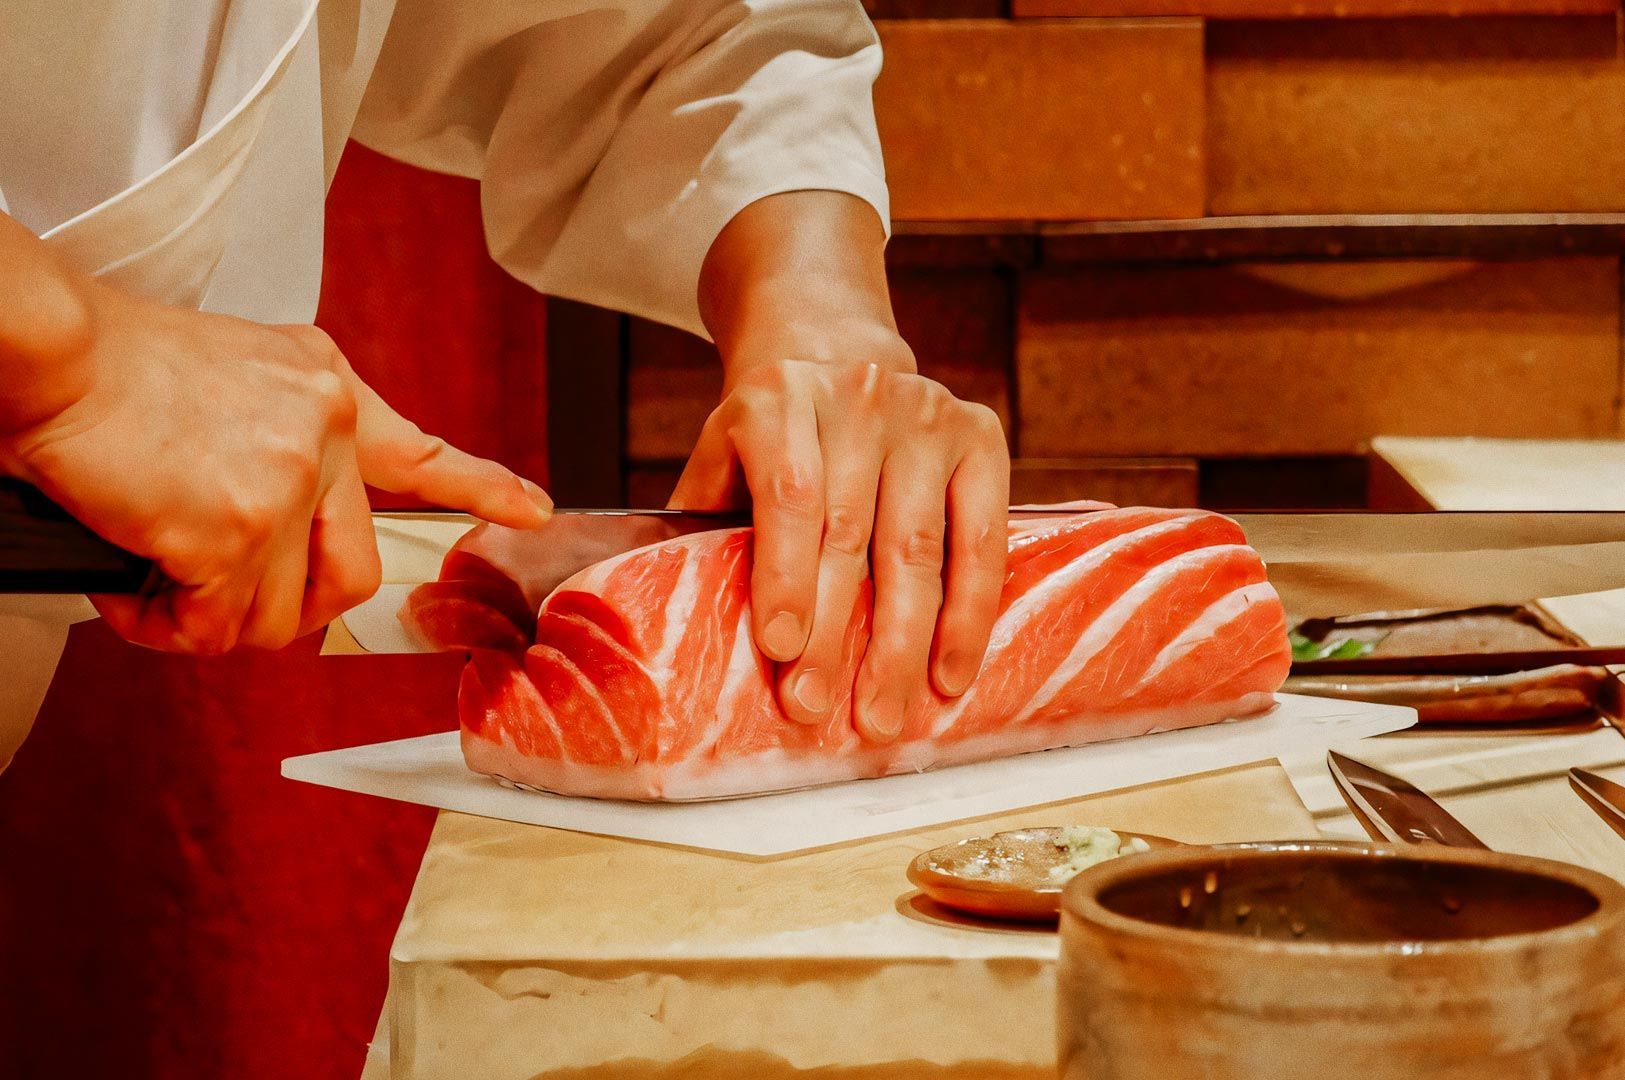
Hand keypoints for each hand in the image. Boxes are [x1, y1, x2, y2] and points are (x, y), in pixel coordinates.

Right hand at [0, 284, 551, 653]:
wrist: (53, 350)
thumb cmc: (114, 364)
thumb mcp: (236, 368)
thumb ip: (282, 426)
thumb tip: (278, 503)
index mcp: (325, 389)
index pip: (419, 453)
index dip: (481, 487)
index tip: (531, 510)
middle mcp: (321, 433)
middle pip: (350, 573)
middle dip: (291, 606)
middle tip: (226, 598)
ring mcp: (284, 484)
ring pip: (277, 613)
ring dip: (212, 618)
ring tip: (156, 581)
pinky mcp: (230, 531)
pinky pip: (213, 626)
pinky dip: (164, 625)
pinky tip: (133, 585)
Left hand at [671, 355, 1008, 741]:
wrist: (841, 355)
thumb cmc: (773, 433)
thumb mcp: (723, 452)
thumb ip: (701, 518)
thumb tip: (671, 616)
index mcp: (779, 399)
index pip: (789, 494)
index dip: (786, 574)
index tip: (780, 648)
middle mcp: (857, 398)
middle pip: (849, 532)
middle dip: (836, 633)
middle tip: (816, 708)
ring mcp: (926, 414)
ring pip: (917, 546)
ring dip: (901, 643)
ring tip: (882, 715)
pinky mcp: (981, 437)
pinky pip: (981, 540)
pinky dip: (969, 614)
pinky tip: (948, 673)